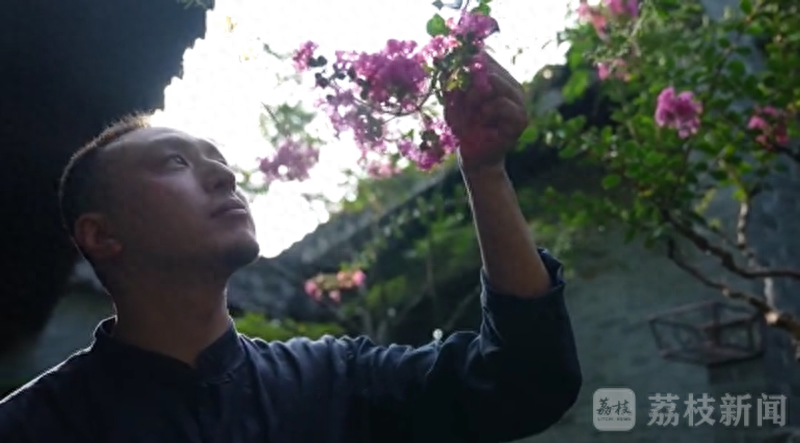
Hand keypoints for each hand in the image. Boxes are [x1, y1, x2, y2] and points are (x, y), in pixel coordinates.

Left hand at [444, 53, 527, 172]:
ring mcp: (519, 99)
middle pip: (486, 65)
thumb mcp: (452, 100)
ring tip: (471, 111)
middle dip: (467, 82)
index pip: (481, 56)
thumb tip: (449, 59)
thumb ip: (453, 80)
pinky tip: (482, 119)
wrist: (474, 156)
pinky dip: (485, 111)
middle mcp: (511, 84)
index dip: (462, 65)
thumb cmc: (463, 127)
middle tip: (462, 102)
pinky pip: (500, 103)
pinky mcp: (522, 117)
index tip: (452, 84)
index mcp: (497, 76)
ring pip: (493, 80)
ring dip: (474, 96)